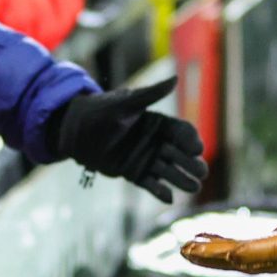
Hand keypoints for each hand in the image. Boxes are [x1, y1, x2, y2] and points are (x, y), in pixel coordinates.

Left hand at [47, 80, 204, 201]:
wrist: (75, 131)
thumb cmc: (101, 111)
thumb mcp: (125, 103)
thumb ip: (150, 95)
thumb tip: (174, 78)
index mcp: (158, 123)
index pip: (182, 133)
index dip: (191, 141)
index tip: (196, 149)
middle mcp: (156, 142)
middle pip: (181, 154)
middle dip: (193, 163)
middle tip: (201, 172)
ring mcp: (146, 159)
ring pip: (169, 171)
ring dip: (182, 179)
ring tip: (193, 188)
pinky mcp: (134, 173)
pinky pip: (150, 184)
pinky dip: (160, 192)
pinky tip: (169, 198)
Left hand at [181, 153, 276, 274]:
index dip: (253, 252)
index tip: (227, 253)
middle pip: (254, 261)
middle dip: (219, 257)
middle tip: (185, 250)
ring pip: (248, 261)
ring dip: (216, 255)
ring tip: (186, 247)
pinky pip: (251, 254)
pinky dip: (226, 249)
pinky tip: (204, 241)